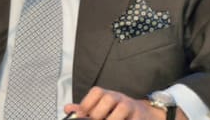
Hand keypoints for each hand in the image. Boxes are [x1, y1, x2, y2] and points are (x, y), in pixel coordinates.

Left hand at [64, 86, 187, 119]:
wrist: (143, 114)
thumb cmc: (116, 111)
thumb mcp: (99, 108)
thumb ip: (84, 109)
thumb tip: (67, 109)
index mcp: (106, 94)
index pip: (96, 92)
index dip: (86, 103)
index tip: (80, 115)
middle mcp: (119, 97)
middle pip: (109, 99)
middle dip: (99, 114)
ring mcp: (131, 106)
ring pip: (122, 108)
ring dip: (112, 119)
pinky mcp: (140, 116)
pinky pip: (132, 119)